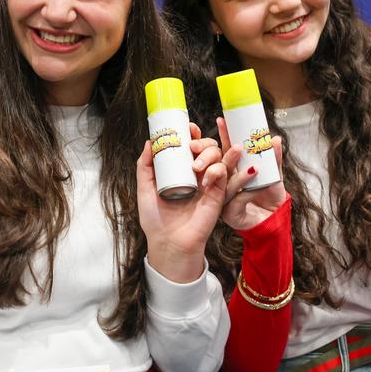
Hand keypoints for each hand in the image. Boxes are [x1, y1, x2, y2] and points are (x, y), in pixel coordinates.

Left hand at [137, 122, 227, 283]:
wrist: (168, 243)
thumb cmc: (156, 219)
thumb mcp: (145, 188)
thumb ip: (145, 165)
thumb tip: (150, 142)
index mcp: (181, 169)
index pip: (191, 145)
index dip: (192, 133)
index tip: (187, 128)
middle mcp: (197, 173)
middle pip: (208, 146)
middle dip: (203, 142)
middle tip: (191, 147)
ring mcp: (209, 183)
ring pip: (220, 156)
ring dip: (211, 154)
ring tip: (197, 165)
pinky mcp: (218, 195)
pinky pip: (225, 175)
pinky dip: (218, 171)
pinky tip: (206, 180)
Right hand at [216, 116, 286, 231]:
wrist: (275, 220)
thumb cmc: (270, 195)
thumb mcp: (274, 174)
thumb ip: (274, 158)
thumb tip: (275, 139)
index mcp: (231, 170)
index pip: (224, 150)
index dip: (223, 136)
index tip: (222, 120)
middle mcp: (224, 183)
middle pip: (219, 166)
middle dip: (226, 156)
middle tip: (238, 147)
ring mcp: (224, 198)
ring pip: (226, 184)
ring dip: (239, 175)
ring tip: (254, 168)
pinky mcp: (230, 214)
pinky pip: (238, 201)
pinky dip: (249, 193)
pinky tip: (259, 188)